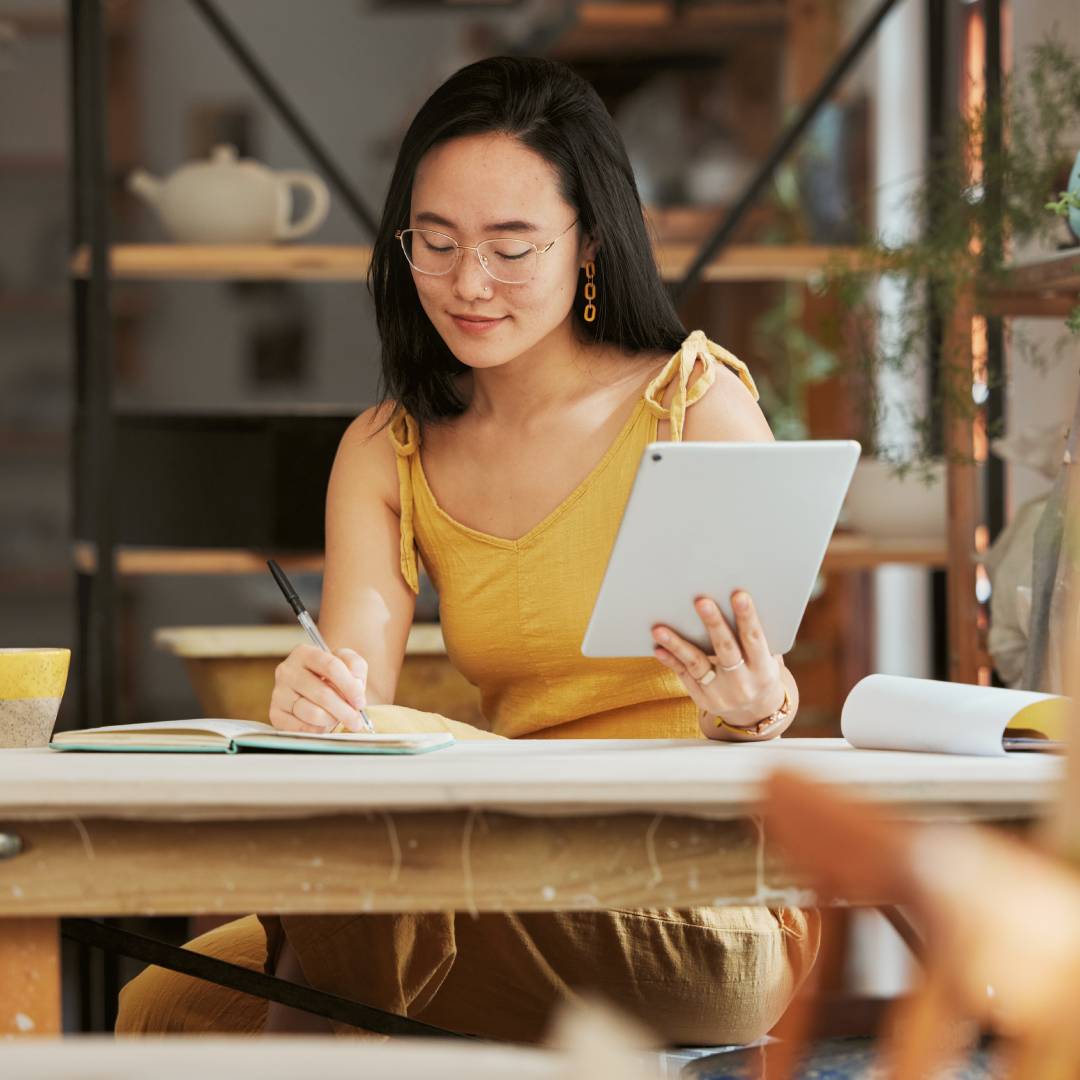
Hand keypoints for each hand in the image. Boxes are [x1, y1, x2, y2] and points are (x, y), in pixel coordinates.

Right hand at [269, 644, 368, 732]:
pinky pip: (302, 728)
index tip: (360, 701)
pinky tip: (323, 724)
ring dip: (332, 720)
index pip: (331, 666)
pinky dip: (317, 730)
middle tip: (356, 721)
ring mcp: (279, 693)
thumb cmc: (332, 677)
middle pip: (322, 693)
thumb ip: (356, 667)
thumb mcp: (347, 664)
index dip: (350, 686)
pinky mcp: (275, 714)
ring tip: (337, 719)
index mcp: (304, 653)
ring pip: (312, 713)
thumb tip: (356, 685)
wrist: (313, 692)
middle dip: (344, 710)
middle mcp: (287, 670)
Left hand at [651, 590, 784, 727]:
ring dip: (677, 644)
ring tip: (659, 629)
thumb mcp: (766, 658)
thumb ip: (752, 636)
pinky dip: (671, 661)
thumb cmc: (758, 670)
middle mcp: (742, 683)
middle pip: (725, 649)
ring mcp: (721, 693)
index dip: (747, 617)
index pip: (754, 639)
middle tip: (701, 601)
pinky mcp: (703, 699)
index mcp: (763, 669)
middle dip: (714, 624)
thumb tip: (733, 599)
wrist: (755, 711)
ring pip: (697, 664)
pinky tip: (658, 648)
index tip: (739, 595)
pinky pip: (684, 676)